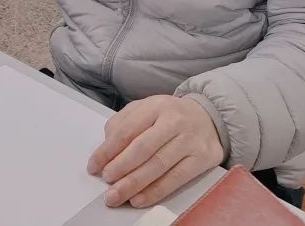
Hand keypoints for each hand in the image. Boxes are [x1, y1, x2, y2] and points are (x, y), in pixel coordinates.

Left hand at [88, 95, 223, 208]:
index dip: (107, 150)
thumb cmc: (171, 116)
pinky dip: (155, 191)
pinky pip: (175, 178)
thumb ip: (124, 122)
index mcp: (156, 105)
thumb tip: (107, 148)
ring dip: (133, 183)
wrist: (210, 118)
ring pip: (157, 165)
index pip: (127, 130)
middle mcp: (174, 121)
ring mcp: (189, 140)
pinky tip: (139, 198)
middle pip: (142, 148)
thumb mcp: (147, 108)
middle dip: (120, 167)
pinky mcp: (201, 159)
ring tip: (116, 194)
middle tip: (106, 181)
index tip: (94, 165)